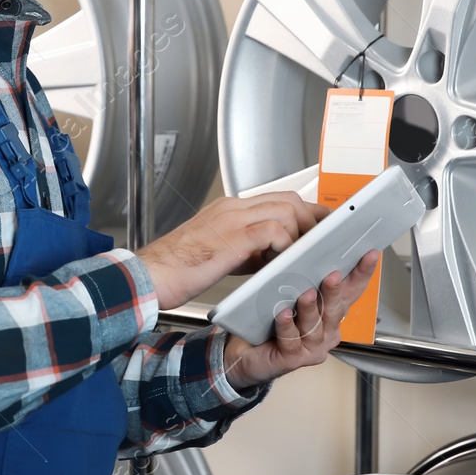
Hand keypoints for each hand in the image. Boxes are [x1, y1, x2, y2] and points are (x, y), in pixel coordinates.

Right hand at [135, 193, 326, 309]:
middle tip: (325, 237)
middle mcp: (231, 208)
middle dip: (311, 217)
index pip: (274, 199)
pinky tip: (285, 260)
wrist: (150, 276)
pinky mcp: (232, 238)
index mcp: (227, 209)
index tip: (318, 224)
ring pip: (285, 210)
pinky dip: (286, 244)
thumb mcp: (219, 254)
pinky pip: (273, 231)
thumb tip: (273, 256)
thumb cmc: (177, 269)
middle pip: (286, 199)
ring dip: (302, 232)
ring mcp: (231, 219)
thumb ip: (247, 249)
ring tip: (308, 252)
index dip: (302, 211)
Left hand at [221, 250, 380, 390]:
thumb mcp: (290, 296)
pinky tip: (284, 315)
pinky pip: (291, 340)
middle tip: (333, 275)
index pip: (351, 292)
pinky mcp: (294, 358)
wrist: (247, 355)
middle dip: (335, 291)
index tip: (370, 254)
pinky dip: (287, 326)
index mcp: (331, 314)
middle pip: (336, 309)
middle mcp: (327, 331)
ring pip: (315, 326)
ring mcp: (312, 347)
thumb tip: (309, 250)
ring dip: (310, 309)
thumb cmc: (271, 323)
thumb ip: (303, 280)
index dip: (362, 274)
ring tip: (305, 295)